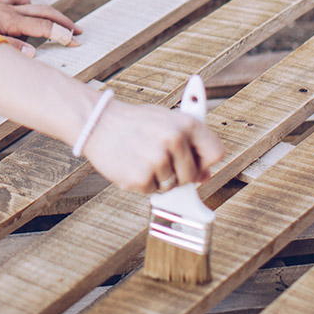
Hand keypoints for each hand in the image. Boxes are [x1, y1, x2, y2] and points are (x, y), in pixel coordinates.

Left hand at [0, 0, 80, 55]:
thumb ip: (11, 48)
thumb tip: (33, 54)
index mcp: (11, 22)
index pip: (44, 28)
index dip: (62, 34)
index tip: (76, 41)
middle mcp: (11, 11)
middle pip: (46, 14)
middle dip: (64, 23)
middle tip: (79, 32)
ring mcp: (5, 6)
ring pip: (35, 6)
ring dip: (51, 14)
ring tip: (63, 23)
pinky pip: (17, 0)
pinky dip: (27, 4)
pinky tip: (30, 8)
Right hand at [80, 98, 224, 194]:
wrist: (97, 121)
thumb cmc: (133, 122)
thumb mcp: (164, 121)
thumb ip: (188, 144)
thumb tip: (204, 175)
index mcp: (185, 123)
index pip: (216, 152)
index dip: (206, 161)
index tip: (196, 163)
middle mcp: (174, 139)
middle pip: (193, 175)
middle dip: (179, 173)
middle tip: (158, 158)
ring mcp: (157, 159)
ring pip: (172, 186)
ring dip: (158, 178)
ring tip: (141, 157)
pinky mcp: (140, 176)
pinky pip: (152, 191)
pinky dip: (142, 183)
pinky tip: (131, 164)